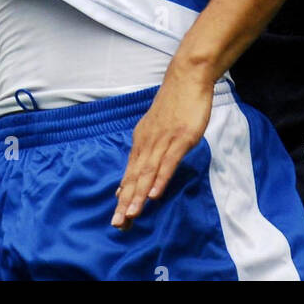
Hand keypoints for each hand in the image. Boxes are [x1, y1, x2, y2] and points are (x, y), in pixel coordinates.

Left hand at [112, 62, 213, 229]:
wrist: (186, 78)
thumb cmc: (175, 105)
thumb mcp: (158, 129)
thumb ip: (150, 150)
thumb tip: (143, 172)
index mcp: (142, 142)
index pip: (130, 174)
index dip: (124, 197)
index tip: (117, 220)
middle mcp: (148, 143)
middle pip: (135, 177)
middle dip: (126, 202)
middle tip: (118, 225)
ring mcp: (163, 141)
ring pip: (148, 172)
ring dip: (139, 195)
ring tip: (131, 215)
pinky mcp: (180, 139)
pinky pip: (168, 162)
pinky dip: (160, 178)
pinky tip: (155, 194)